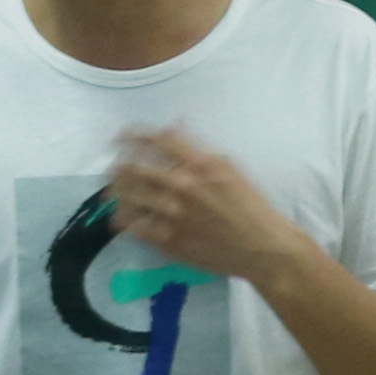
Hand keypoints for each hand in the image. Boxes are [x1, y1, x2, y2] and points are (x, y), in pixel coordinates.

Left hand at [106, 128, 306, 300]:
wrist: (261, 247)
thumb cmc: (251, 206)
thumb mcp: (230, 168)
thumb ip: (199, 149)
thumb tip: (172, 127)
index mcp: (200, 163)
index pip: (155, 140)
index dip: (132, 136)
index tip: (121, 137)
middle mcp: (182, 185)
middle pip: (133, 167)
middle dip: (119, 165)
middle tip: (115, 168)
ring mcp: (172, 213)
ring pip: (127, 196)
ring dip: (116, 191)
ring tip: (114, 192)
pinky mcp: (167, 239)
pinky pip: (132, 225)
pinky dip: (122, 218)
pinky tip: (121, 217)